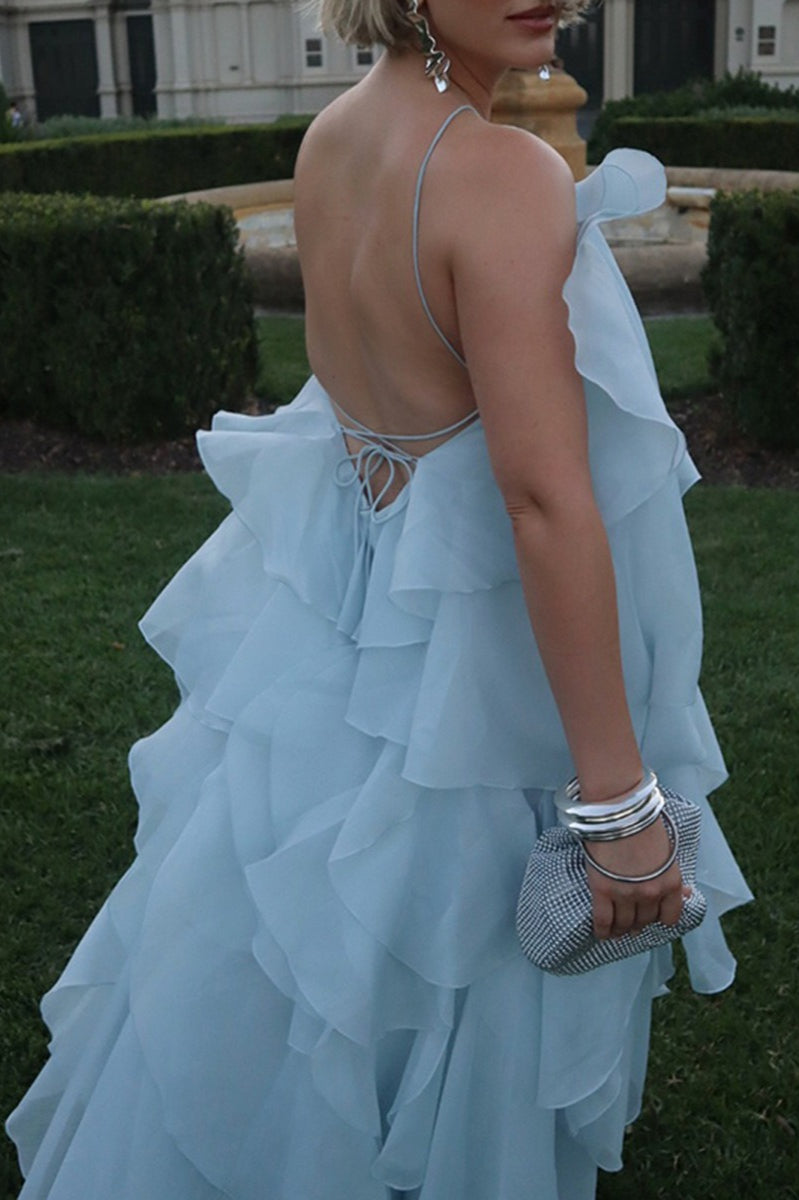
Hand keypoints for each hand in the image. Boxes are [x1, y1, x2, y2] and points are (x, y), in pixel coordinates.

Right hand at [585, 818, 689, 939]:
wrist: (619, 810)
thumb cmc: (643, 824)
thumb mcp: (666, 851)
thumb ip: (672, 875)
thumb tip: (686, 894)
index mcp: (670, 882)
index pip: (670, 917)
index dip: (660, 919)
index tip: (653, 917)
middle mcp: (651, 893)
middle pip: (645, 920)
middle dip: (639, 922)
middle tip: (632, 921)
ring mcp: (626, 894)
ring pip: (624, 924)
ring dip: (621, 928)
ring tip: (617, 928)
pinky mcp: (602, 890)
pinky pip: (603, 920)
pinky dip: (603, 930)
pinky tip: (603, 933)